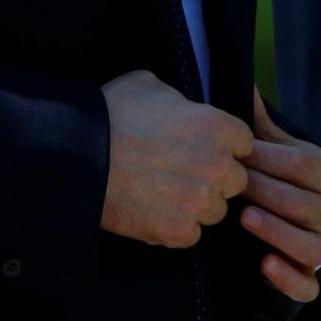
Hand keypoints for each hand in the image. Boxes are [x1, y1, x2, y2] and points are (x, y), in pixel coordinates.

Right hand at [98, 71, 251, 248]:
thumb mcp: (150, 86)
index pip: (244, 144)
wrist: (76, 155)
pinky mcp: (178, 231)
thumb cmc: (111, 114)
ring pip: (215, 210)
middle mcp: (216, 165)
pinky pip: (192, 234)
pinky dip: (175, 227)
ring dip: (197, 205)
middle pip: (236, 180)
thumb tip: (187, 110)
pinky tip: (153, 210)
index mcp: (216, 126)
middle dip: (214, 178)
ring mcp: (198, 201)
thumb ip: (182, 101)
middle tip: (182, 174)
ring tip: (164, 194)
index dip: (224, 147)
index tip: (203, 149)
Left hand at [238, 90, 320, 302]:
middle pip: (303, 205)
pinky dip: (287, 278)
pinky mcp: (313, 279)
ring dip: (277, 233)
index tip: (233, 153)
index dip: (267, 159)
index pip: (302, 166)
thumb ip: (263, 128)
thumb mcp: (281, 152)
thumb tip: (245, 87)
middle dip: (264, 193)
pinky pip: (307, 287)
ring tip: (244, 218)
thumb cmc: (284, 180)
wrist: (297, 222)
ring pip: (309, 246)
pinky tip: (263, 264)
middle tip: (228, 185)